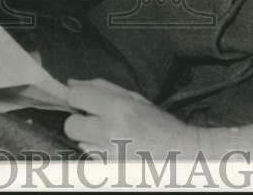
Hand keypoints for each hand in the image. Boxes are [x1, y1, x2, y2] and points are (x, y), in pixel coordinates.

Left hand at [64, 77, 206, 159]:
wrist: (183, 155)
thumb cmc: (160, 124)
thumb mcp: (135, 98)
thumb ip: (102, 88)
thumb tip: (72, 83)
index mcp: (117, 107)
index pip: (75, 97)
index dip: (77, 97)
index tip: (83, 101)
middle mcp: (109, 131)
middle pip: (70, 125)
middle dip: (79, 122)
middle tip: (94, 121)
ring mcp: (108, 154)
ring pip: (80, 144)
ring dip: (90, 139)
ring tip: (111, 137)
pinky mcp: (109, 169)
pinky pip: (91, 158)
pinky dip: (98, 153)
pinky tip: (115, 150)